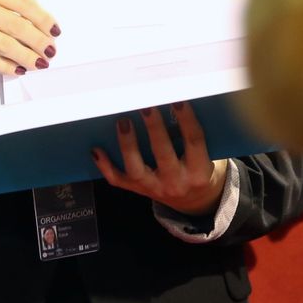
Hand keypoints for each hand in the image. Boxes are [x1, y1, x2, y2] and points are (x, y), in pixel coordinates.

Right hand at [0, 0, 57, 74]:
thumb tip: (35, 22)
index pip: (21, 1)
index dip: (42, 17)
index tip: (55, 29)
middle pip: (16, 24)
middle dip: (39, 40)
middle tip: (51, 49)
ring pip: (5, 44)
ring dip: (27, 56)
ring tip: (40, 62)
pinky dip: (6, 66)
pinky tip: (17, 69)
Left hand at [93, 103, 227, 216]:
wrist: (195, 202)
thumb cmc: (199, 168)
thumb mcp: (206, 157)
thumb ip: (193, 137)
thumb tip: (175, 100)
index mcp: (199, 172)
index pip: (194, 142)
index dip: (187, 120)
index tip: (178, 99)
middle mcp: (176, 182)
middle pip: (163, 154)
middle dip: (154, 128)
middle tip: (146, 105)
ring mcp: (154, 188)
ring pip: (136, 169)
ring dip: (128, 145)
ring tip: (122, 122)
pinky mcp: (137, 190)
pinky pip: (117, 179)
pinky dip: (105, 165)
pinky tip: (95, 149)